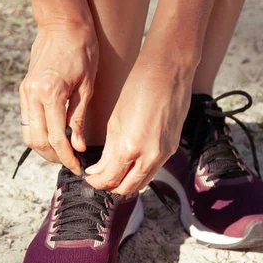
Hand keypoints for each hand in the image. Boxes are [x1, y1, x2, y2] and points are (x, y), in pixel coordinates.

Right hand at [20, 21, 97, 174]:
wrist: (62, 24)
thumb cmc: (82, 51)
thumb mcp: (87, 87)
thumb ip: (78, 118)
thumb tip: (77, 146)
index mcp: (50, 94)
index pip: (56, 138)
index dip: (67, 157)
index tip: (78, 167)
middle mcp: (32, 95)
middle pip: (36, 141)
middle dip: (53, 156)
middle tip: (71, 162)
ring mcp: (25, 92)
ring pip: (28, 133)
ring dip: (43, 147)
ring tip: (63, 152)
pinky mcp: (24, 89)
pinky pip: (27, 120)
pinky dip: (38, 133)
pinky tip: (53, 136)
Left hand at [84, 30, 198, 194]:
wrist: (168, 73)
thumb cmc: (138, 89)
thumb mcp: (115, 121)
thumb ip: (108, 151)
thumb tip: (98, 170)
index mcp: (129, 147)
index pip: (110, 179)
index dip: (96, 182)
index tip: (90, 177)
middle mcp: (149, 156)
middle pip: (126, 188)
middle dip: (110, 186)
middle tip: (99, 178)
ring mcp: (163, 155)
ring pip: (141, 183)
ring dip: (126, 182)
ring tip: (114, 171)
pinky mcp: (172, 149)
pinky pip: (153, 170)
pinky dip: (140, 171)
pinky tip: (131, 161)